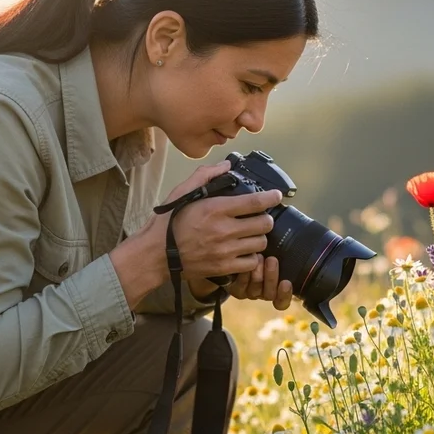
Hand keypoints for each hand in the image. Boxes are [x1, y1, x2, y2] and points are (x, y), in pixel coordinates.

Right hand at [136, 161, 284, 280]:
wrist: (156, 254)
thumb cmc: (168, 222)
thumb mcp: (182, 192)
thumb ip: (206, 175)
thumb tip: (226, 166)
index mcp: (216, 208)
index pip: (255, 202)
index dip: (272, 197)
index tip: (277, 195)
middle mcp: (224, 230)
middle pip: (265, 224)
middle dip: (266, 219)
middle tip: (261, 217)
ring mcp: (225, 250)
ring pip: (261, 243)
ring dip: (259, 237)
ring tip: (251, 235)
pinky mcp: (224, 267)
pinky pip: (251, 263)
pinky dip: (252, 258)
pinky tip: (244, 251)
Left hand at [221, 255, 293, 309]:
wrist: (240, 249)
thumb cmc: (264, 250)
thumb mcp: (278, 252)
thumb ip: (288, 256)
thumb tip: (305, 249)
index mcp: (277, 289)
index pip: (282, 302)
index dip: (285, 295)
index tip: (286, 282)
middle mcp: (263, 293)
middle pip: (270, 294)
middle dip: (272, 277)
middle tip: (272, 260)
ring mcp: (250, 292)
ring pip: (256, 290)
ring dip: (258, 273)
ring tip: (258, 256)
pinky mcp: (236, 290)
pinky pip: (240, 288)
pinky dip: (244, 276)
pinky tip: (245, 263)